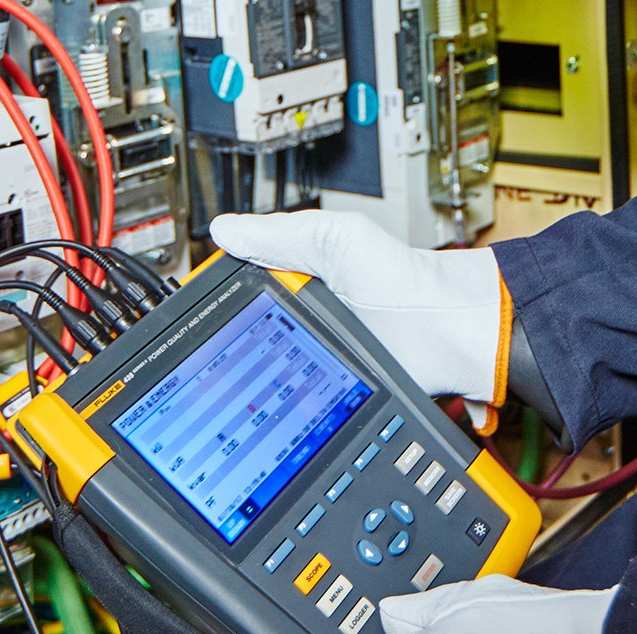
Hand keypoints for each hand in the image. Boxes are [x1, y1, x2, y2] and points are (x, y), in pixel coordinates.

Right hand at [209, 210, 507, 426]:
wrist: (442, 330)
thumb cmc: (403, 279)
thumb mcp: (335, 238)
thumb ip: (279, 235)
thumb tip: (224, 230)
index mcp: (296, 278)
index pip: (239, 287)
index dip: (217, 299)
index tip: (195, 309)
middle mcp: (300, 318)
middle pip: (244, 333)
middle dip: (229, 343)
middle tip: (213, 350)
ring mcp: (311, 355)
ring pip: (262, 369)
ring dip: (253, 375)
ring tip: (238, 373)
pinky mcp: (325, 389)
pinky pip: (291, 399)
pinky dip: (279, 400)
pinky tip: (270, 395)